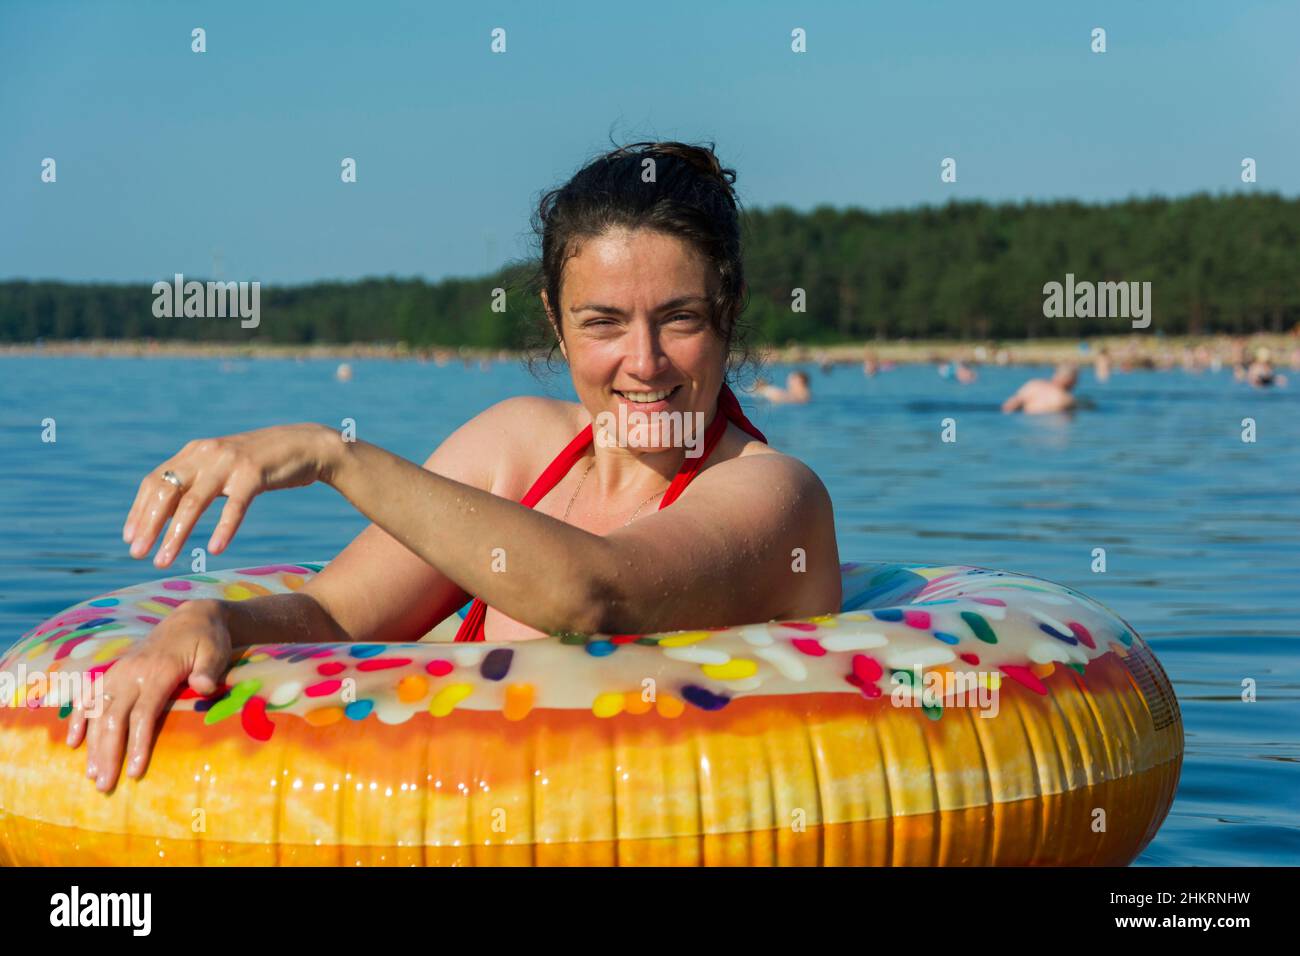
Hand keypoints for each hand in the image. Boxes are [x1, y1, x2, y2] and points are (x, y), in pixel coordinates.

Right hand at [65, 599, 231, 791]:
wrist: (194, 617)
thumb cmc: (208, 640)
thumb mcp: (216, 652)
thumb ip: (209, 670)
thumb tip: (204, 688)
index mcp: (158, 671)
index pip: (143, 714)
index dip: (136, 743)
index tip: (134, 772)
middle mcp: (132, 673)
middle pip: (114, 718)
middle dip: (108, 753)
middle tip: (105, 786)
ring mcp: (120, 671)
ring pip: (98, 711)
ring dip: (92, 743)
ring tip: (92, 775)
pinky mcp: (115, 671)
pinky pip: (89, 695)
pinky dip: (78, 717)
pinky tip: (72, 742)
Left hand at [122, 423, 330, 565]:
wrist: (305, 446)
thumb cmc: (262, 463)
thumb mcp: (223, 465)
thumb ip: (198, 478)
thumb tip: (170, 508)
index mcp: (194, 452)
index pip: (155, 482)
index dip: (139, 511)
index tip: (130, 539)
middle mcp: (206, 454)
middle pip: (166, 492)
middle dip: (149, 525)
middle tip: (138, 555)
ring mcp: (230, 463)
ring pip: (193, 502)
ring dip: (175, 534)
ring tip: (164, 560)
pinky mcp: (255, 474)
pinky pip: (235, 506)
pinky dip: (223, 528)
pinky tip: (214, 549)